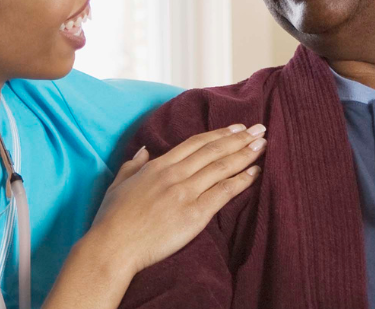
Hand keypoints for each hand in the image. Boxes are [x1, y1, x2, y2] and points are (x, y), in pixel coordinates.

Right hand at [81, 124, 264, 275]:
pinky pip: (224, 193)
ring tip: (263, 145)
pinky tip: (256, 173)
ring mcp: (186, 193)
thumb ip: (134, 164)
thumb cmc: (111, 219)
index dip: (219, 134)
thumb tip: (145, 150)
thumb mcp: (118, 183)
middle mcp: (175, 174)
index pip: (195, 143)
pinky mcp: (194, 214)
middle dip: (240, 139)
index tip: (237, 127)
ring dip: (246, 154)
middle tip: (260, 129)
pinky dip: (242, 181)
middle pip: (214, 150)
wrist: (113, 247)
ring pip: (222, 167)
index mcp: (158, 166)